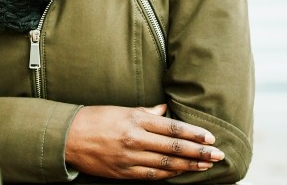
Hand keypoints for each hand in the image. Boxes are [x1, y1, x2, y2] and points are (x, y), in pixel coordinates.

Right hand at [64, 103, 224, 179]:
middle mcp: (135, 139)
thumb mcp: (122, 110)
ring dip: (189, 166)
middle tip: (218, 155)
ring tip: (205, 166)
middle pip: (174, 148)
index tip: (210, 138)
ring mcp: (129, 158)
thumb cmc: (95, 119)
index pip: (172, 128)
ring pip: (166, 165)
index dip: (193, 134)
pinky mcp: (123, 172)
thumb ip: (146, 112)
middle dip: (199, 152)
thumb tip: (166, 111)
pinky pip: (151, 176)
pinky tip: (181, 173)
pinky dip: (169, 176)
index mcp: (135, 120)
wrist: (68, 137)